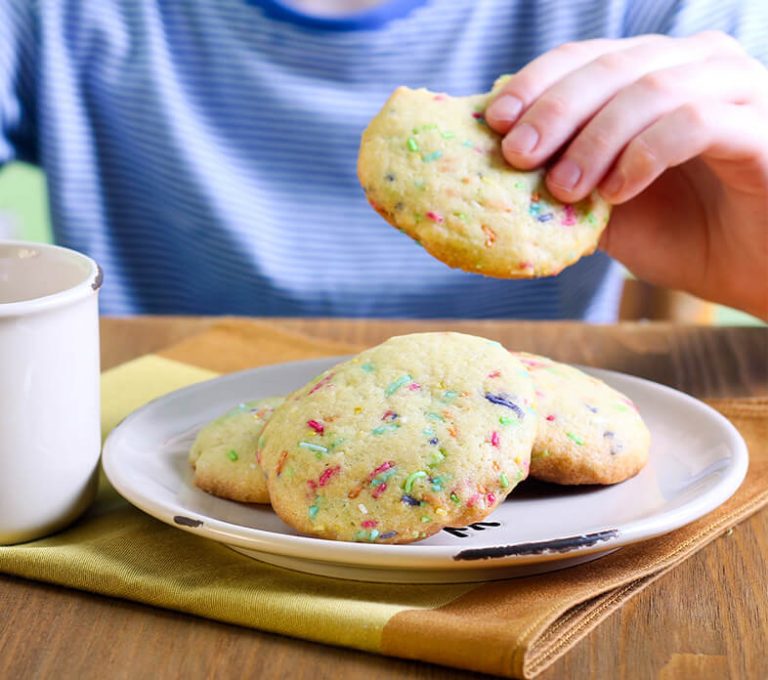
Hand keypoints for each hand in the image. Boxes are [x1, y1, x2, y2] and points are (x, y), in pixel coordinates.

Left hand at [485, 32, 767, 318]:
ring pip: (650, 88)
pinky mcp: (762, 127)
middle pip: (611, 65)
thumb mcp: (607, 209)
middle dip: (555, 110)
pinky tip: (616, 192)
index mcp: (654, 74)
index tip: (495, 121)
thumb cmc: (684, 235)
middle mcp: (696, 66)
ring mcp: (736, 89)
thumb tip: (499, 168)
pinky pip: (695, 121)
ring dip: (595, 139)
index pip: (586, 57)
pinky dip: (644, 154)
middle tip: (517, 155)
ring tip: (563, 189)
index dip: (536, 83)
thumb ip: (565, 181)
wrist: (756, 272)